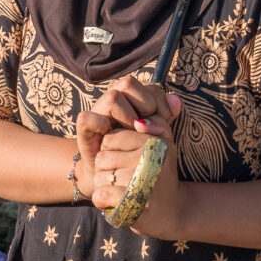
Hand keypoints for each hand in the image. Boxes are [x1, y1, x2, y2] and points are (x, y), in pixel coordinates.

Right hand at [74, 78, 177, 198]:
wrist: (114, 176)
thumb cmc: (136, 150)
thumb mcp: (154, 133)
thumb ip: (165, 117)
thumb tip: (176, 101)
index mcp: (132, 97)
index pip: (149, 86)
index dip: (160, 103)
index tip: (163, 121)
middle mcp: (114, 98)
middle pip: (128, 83)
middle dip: (144, 105)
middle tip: (147, 127)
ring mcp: (98, 111)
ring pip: (112, 97)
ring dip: (127, 117)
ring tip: (132, 133)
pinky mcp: (85, 127)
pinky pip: (88, 117)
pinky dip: (101, 124)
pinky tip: (110, 134)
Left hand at [91, 122, 183, 238]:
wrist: (175, 211)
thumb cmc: (162, 175)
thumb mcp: (165, 146)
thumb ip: (156, 126)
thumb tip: (139, 122)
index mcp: (152, 143)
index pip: (109, 139)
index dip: (111, 152)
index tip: (124, 162)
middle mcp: (148, 159)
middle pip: (102, 158)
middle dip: (106, 170)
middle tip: (122, 179)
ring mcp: (141, 181)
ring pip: (99, 177)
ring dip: (104, 187)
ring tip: (121, 191)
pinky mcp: (132, 202)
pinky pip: (100, 195)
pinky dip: (102, 202)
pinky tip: (114, 203)